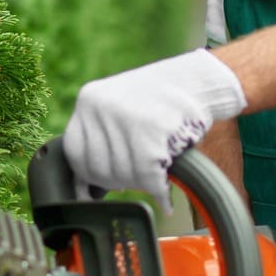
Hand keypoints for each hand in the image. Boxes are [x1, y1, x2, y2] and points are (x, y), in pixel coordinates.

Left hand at [63, 49, 247, 211]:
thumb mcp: (118, 107)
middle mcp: (102, 107)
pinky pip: (149, 178)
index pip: (74, 154)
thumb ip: (99, 139)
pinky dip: (160, 192)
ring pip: (124, 176)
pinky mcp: (152, 132)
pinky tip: (165, 195)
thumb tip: (82, 190)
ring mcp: (126, 118)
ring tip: (157, 171)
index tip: (109, 182)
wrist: (201, 81)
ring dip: (143, 184)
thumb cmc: (160, 101)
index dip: (92, 175)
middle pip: (98, 170)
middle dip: (121, 182)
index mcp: (90, 99)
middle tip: (141, 174)